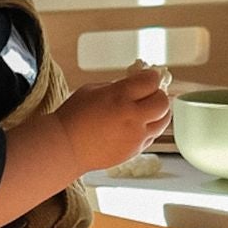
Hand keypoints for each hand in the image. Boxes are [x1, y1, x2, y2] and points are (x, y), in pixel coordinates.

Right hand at [56, 64, 170, 172]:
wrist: (65, 147)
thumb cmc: (74, 116)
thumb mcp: (93, 90)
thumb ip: (117, 86)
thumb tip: (134, 85)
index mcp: (120, 96)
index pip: (151, 81)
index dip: (151, 76)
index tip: (146, 76)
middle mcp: (132, 117)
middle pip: (163, 102)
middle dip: (158, 95)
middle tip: (149, 94)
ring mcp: (135, 136)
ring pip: (163, 121)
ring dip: (158, 113)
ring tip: (146, 110)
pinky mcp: (134, 151)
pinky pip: (152, 136)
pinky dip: (149, 129)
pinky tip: (135, 126)